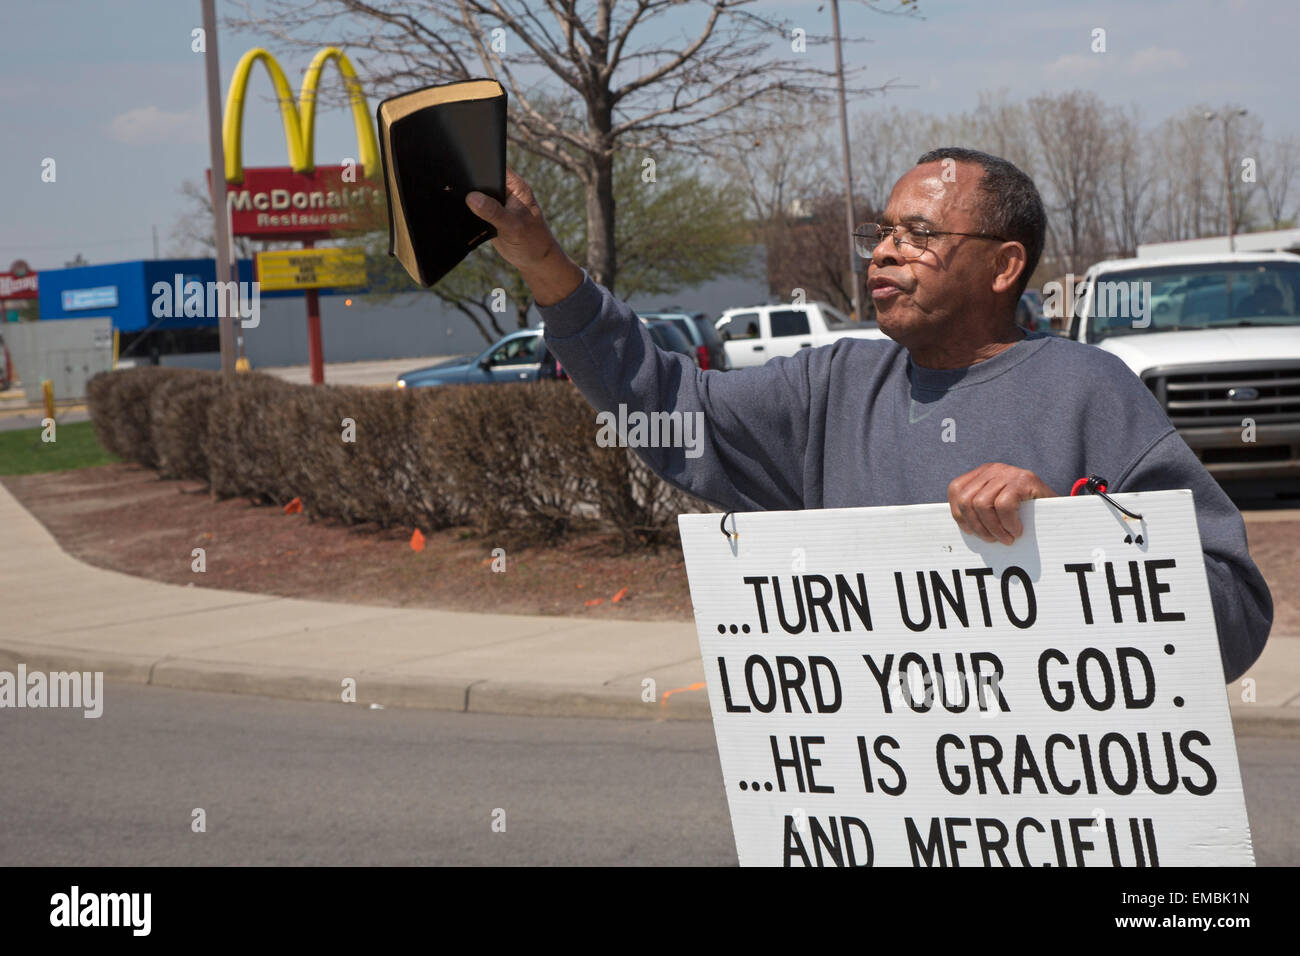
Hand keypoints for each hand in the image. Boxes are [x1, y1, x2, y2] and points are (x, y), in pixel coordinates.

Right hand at [466, 166, 582, 304]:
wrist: (535, 261)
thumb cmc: (532, 242)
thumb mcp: (513, 226)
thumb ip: (493, 212)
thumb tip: (472, 197)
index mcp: (516, 186)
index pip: (496, 165)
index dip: (481, 162)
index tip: (465, 165)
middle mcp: (506, 191)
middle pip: (483, 178)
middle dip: (471, 182)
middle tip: (458, 188)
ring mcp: (497, 204)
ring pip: (477, 195)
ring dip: (469, 199)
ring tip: (460, 203)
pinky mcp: (490, 216)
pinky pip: (476, 209)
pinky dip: (469, 212)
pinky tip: (462, 214)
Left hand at [948, 463, 1055, 544]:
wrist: (1061, 510)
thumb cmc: (1026, 514)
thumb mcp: (997, 508)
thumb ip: (980, 510)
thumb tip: (961, 526)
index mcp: (983, 474)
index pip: (956, 489)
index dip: (959, 513)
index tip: (971, 531)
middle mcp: (993, 469)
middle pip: (967, 499)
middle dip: (977, 526)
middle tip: (993, 540)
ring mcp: (1009, 472)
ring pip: (982, 504)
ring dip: (993, 528)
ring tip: (1006, 538)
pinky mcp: (1024, 480)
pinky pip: (1003, 505)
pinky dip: (1008, 523)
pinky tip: (1017, 531)